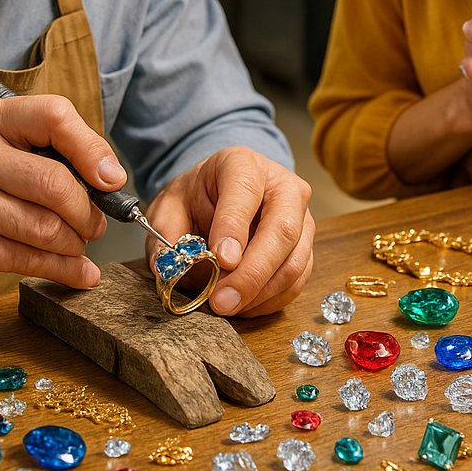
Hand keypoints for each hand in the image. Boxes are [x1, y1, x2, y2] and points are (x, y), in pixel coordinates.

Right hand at [0, 95, 126, 298]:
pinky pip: (29, 258)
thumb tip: (109, 178)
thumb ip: (39, 153)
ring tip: (78, 246)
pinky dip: (64, 269)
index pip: (53, 116)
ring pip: (46, 226)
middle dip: (88, 210)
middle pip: (55, 182)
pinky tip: (78, 273)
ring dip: (75, 243)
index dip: (92, 148)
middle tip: (96, 224)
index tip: (112, 178)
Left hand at [144, 146, 314, 316]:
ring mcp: (301, 218)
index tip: (221, 259)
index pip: (245, 191)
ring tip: (226, 305)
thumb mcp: (170, 204)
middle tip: (222, 300)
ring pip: (294, 261)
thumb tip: (167, 264)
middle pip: (283, 230)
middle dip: (252, 272)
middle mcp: (283, 188)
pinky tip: (242, 305)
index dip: (234, 226)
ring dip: (260, 292)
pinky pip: (295, 281)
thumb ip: (167, 230)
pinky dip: (269, 300)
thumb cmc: (197, 198)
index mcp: (244, 165)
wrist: (219, 196)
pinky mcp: (305, 248)